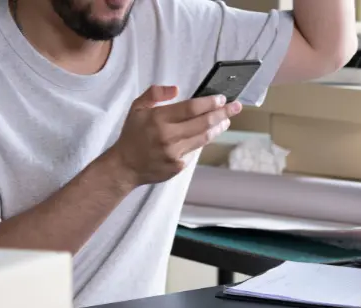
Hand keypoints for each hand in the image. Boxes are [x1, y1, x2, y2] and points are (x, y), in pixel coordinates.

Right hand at [106, 85, 242, 185]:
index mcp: (158, 118)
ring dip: (218, 128)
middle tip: (236, 107)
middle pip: (203, 122)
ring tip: (226, 120)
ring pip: (203, 138)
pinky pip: (194, 151)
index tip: (222, 98)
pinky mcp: (177, 166)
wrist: (124, 166)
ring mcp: (174, 153)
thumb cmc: (132, 135)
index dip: (209, 102)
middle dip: (223, 113)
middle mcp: (168, 136)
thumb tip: (176, 89)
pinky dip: (201, 142)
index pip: (191, 108)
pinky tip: (206, 135)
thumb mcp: (137, 108)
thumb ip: (155, 93)